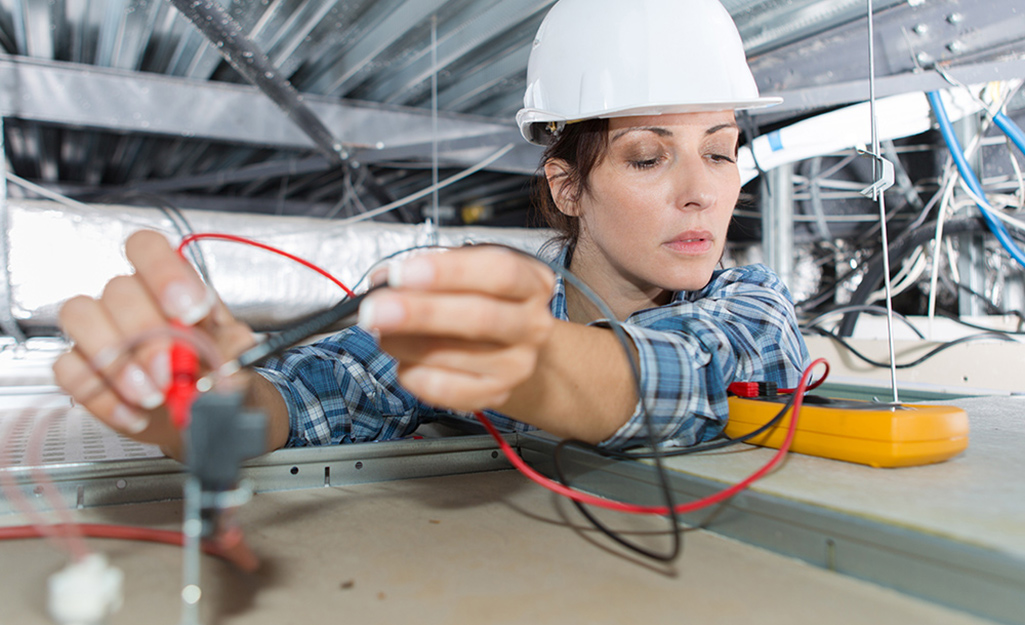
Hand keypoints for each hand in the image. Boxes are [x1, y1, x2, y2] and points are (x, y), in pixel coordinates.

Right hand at [52, 230, 262, 457]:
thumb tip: (230, 356)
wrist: (202, 413)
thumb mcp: (236, 358)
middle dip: (147, 335)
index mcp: (172, 285)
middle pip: (119, 289)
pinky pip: (69, 369)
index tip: (190, 311)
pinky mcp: (84, 367)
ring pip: (82, 317)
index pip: (149, 248)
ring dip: (116, 361)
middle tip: (170, 373)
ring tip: (152, 395)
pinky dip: (103, 396)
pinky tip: (136, 412)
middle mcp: (132, 300)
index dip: (164, 273)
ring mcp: (102, 331)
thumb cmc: (215, 373)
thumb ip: (233, 352)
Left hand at [358, 246, 556, 412]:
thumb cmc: (483, 301)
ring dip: (406, 343)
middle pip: (479, 317)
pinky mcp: (496, 394)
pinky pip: (447, 390)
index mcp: (532, 282)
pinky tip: (404, 360)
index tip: (402, 274)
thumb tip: (385, 280)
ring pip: (457, 355)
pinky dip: (415, 374)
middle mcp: (532, 324)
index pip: (499, 271)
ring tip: (383, 333)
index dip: (447, 271)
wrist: (511, 348)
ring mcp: (517, 364)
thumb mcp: (467, 271)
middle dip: (420, 313)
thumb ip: (430, 271)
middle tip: (376, 310)